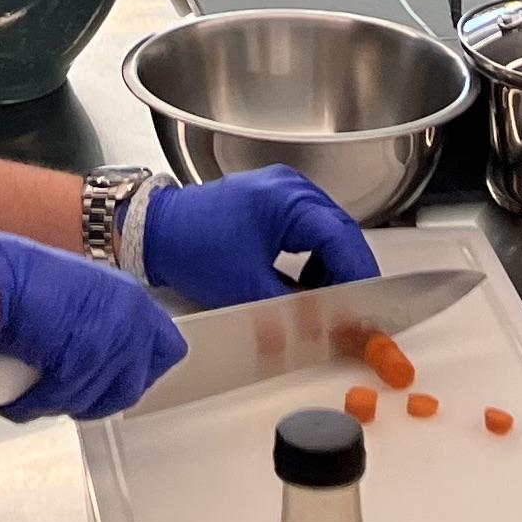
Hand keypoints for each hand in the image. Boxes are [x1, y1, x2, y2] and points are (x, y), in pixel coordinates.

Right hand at [0, 231, 185, 421]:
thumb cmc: (14, 279)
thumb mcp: (72, 289)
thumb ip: (96, 317)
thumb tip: (96, 348)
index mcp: (128, 296)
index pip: (166, 348)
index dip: (138, 368)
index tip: (117, 377)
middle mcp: (128, 318)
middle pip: (133, 386)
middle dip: (100, 396)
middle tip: (70, 392)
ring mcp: (107, 342)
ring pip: (95, 401)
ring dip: (63, 403)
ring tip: (36, 393)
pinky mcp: (80, 364)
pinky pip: (61, 403)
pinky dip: (35, 405)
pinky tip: (18, 397)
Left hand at [137, 166, 380, 307]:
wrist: (153, 230)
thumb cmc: (192, 248)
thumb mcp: (245, 289)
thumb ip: (291, 312)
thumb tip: (324, 334)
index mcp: (288, 200)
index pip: (341, 237)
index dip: (358, 274)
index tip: (368, 306)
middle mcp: (290, 188)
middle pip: (338, 232)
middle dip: (348, 273)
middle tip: (354, 310)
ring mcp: (280, 191)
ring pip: (325, 231)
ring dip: (330, 267)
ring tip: (326, 302)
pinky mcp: (270, 202)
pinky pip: (307, 229)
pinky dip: (312, 258)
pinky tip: (303, 285)